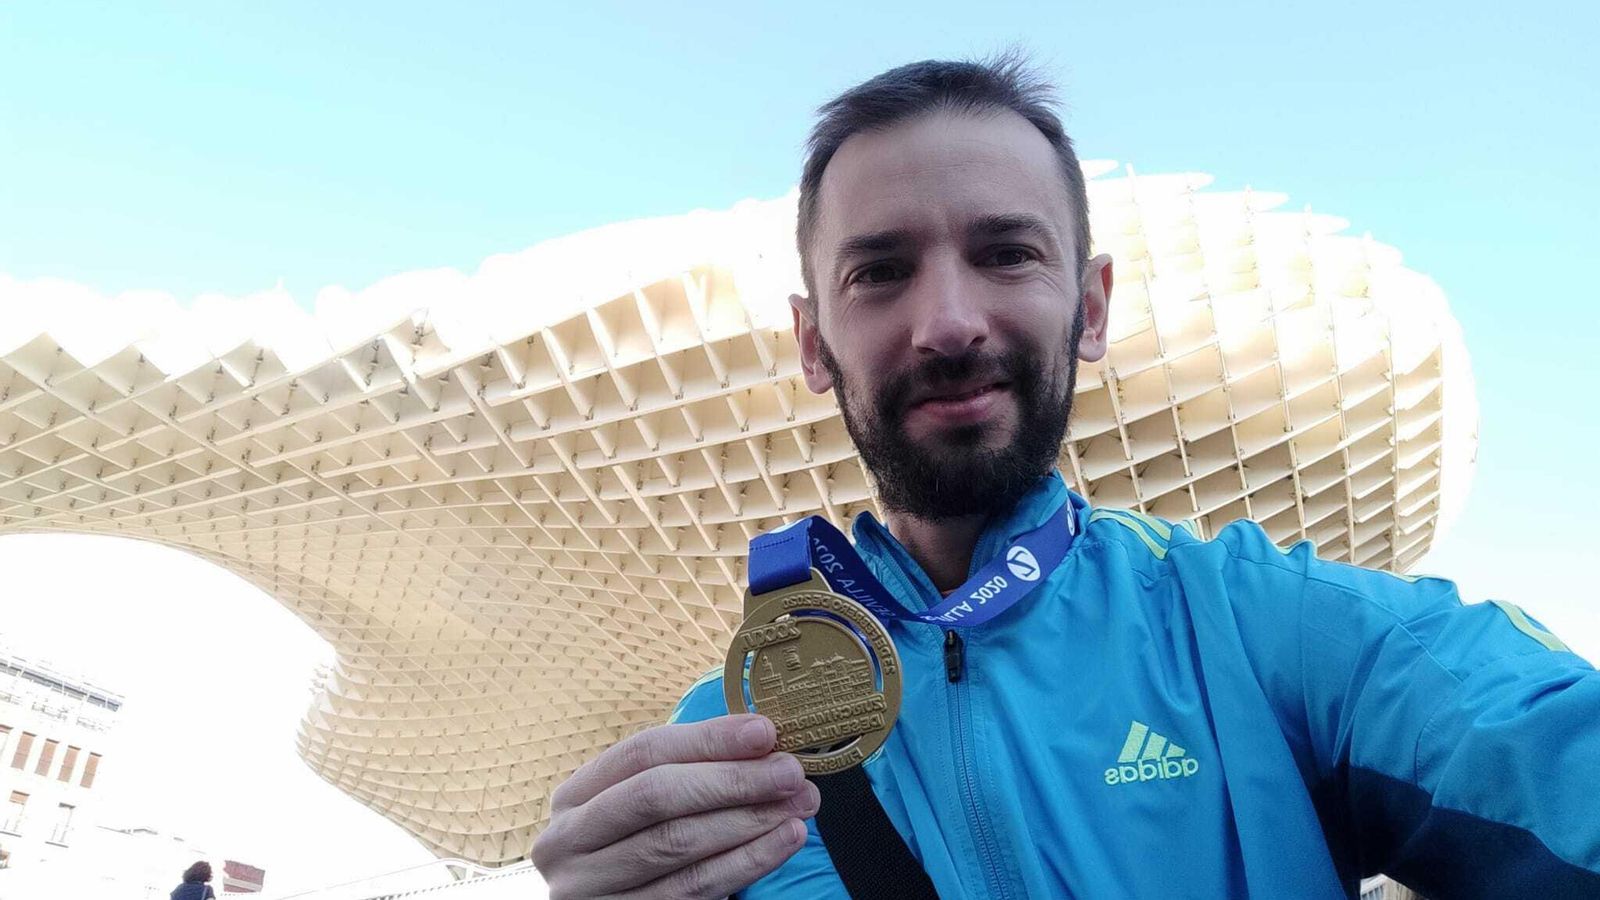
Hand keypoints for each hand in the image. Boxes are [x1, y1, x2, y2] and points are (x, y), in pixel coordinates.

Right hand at [531, 714, 819, 898]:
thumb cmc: (635, 851)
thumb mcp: (639, 808)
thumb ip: (687, 774)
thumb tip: (762, 742)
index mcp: (574, 797)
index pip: (643, 752)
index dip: (707, 739)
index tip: (765, 731)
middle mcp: (568, 842)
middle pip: (657, 796)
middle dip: (732, 780)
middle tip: (790, 771)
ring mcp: (587, 889)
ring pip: (677, 845)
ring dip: (749, 820)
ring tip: (799, 804)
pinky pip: (693, 890)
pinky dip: (746, 862)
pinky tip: (783, 841)